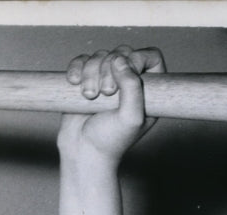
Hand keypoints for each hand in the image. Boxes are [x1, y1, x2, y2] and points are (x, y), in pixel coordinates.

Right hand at [57, 45, 165, 164]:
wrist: (84, 150)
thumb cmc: (112, 140)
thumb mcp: (130, 118)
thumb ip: (133, 87)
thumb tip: (120, 59)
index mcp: (149, 92)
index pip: (151, 57)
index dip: (139, 57)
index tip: (128, 74)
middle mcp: (130, 83)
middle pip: (122, 52)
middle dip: (110, 67)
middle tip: (106, 93)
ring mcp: (108, 79)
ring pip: (100, 55)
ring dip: (91, 72)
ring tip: (89, 96)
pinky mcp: (87, 79)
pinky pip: (82, 59)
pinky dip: (76, 68)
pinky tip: (74, 83)